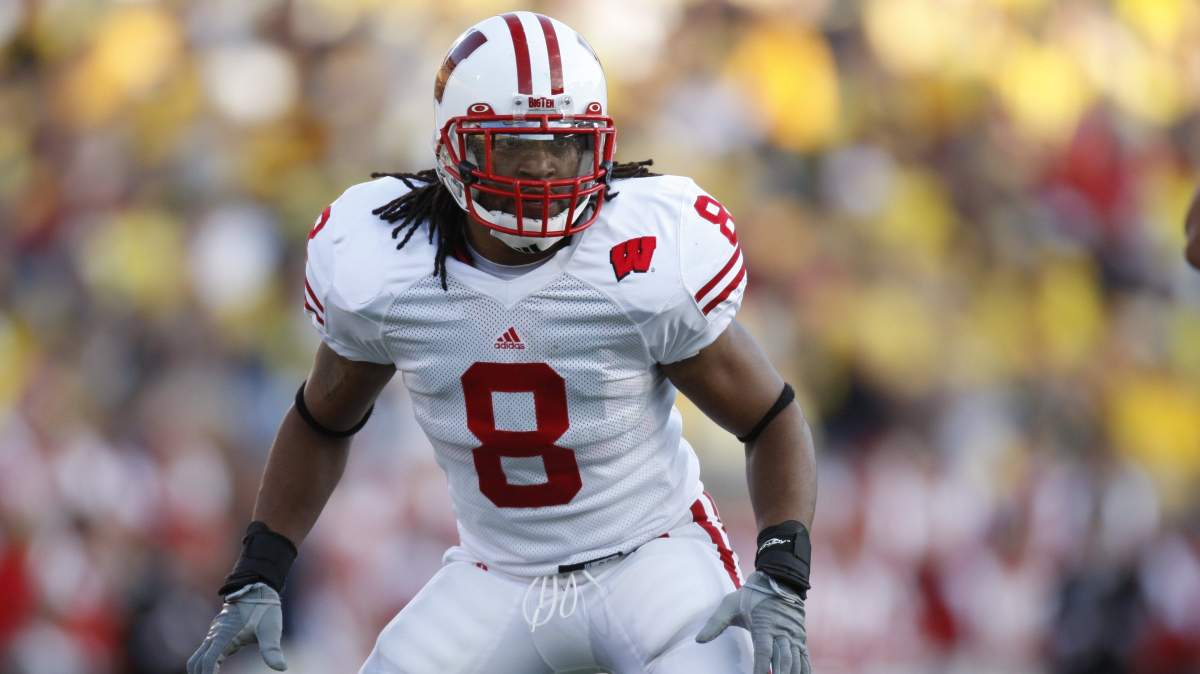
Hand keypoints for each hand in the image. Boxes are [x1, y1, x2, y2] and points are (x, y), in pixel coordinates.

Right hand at [187, 583, 286, 673]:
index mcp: (224, 637)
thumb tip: (282, 667)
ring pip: (197, 657)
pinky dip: (205, 664)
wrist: (258, 589)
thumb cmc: (265, 609)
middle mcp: (214, 636)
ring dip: (200, 670)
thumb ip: (272, 650)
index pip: (207, 663)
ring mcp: (214, 635)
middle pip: (196, 663)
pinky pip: (204, 652)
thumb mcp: (270, 629)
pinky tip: (216, 671)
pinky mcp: (217, 634)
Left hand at [696, 571, 811, 673]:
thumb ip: (715, 623)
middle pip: (783, 659)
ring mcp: (793, 635)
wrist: (778, 579)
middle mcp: (782, 632)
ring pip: (796, 660)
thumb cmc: (751, 594)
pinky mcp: (800, 638)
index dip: (761, 666)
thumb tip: (698, 640)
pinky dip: (804, 670)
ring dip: (792, 673)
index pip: (764, 651)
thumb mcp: (730, 604)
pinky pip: (804, 657)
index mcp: (764, 625)